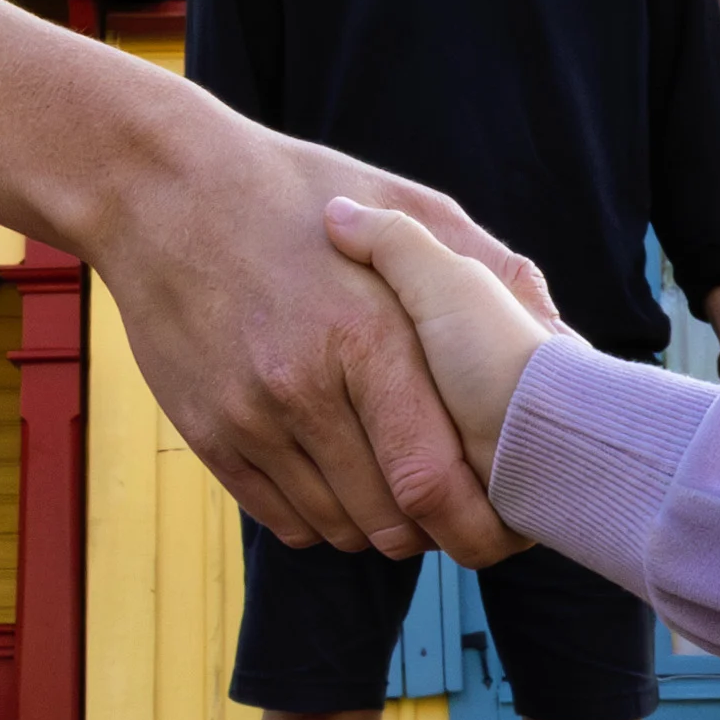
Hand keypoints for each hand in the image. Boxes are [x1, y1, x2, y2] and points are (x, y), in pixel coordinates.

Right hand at [96, 135, 556, 559]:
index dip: (476, 518)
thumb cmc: (292, 189)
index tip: (499, 513)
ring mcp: (249, 416)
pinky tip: (340, 480)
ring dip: (378, 526)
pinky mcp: (209, 433)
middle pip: (389, 518)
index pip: (433, 477)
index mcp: (368, 334)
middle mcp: (305, 385)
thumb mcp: (400, 199)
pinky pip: (282, 518)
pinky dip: (321, 518)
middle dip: (435, 530)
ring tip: (397, 491)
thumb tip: (559, 332)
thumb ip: (483, 264)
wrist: (161, 188)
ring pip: (336, 527)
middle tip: (455, 508)